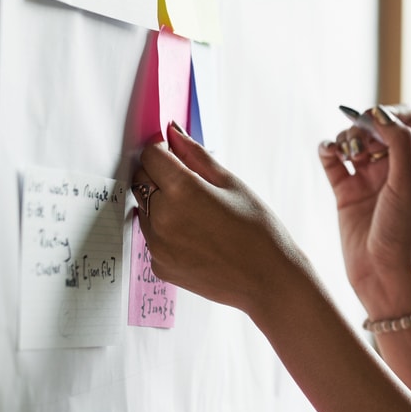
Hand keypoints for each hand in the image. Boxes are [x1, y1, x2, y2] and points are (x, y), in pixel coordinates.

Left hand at [133, 122, 303, 315]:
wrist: (268, 280)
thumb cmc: (258, 230)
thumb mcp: (232, 184)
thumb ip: (196, 156)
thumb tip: (173, 131)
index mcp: (182, 191)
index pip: (150, 155)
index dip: (164, 151)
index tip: (177, 156)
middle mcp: (162, 217)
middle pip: (142, 180)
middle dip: (160, 176)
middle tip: (192, 186)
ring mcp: (157, 245)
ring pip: (144, 209)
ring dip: (161, 204)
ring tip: (199, 216)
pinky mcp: (158, 265)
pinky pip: (152, 237)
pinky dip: (166, 231)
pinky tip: (197, 237)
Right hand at [318, 105, 410, 314]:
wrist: (382, 274)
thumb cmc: (403, 231)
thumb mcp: (408, 183)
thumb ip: (399, 144)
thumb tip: (381, 112)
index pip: (403, 119)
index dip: (387, 113)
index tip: (372, 122)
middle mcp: (392, 167)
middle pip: (374, 127)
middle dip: (362, 126)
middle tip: (358, 144)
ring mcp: (367, 178)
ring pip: (351, 140)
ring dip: (344, 137)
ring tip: (346, 154)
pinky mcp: (344, 192)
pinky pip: (332, 160)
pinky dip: (327, 150)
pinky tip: (328, 152)